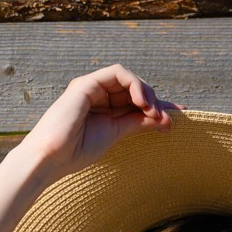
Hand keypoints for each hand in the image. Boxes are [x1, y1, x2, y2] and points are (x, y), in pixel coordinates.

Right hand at [22, 65, 175, 176]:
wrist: (51, 158)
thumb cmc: (77, 152)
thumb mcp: (116, 134)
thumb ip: (138, 123)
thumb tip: (165, 119)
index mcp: (103, 108)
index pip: (136, 101)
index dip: (159, 105)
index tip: (180, 115)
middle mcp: (97, 95)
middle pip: (135, 89)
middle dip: (156, 101)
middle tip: (166, 120)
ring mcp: (91, 88)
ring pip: (128, 78)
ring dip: (147, 93)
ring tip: (153, 112)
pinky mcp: (86, 84)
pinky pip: (117, 73)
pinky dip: (135, 84)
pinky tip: (142, 102)